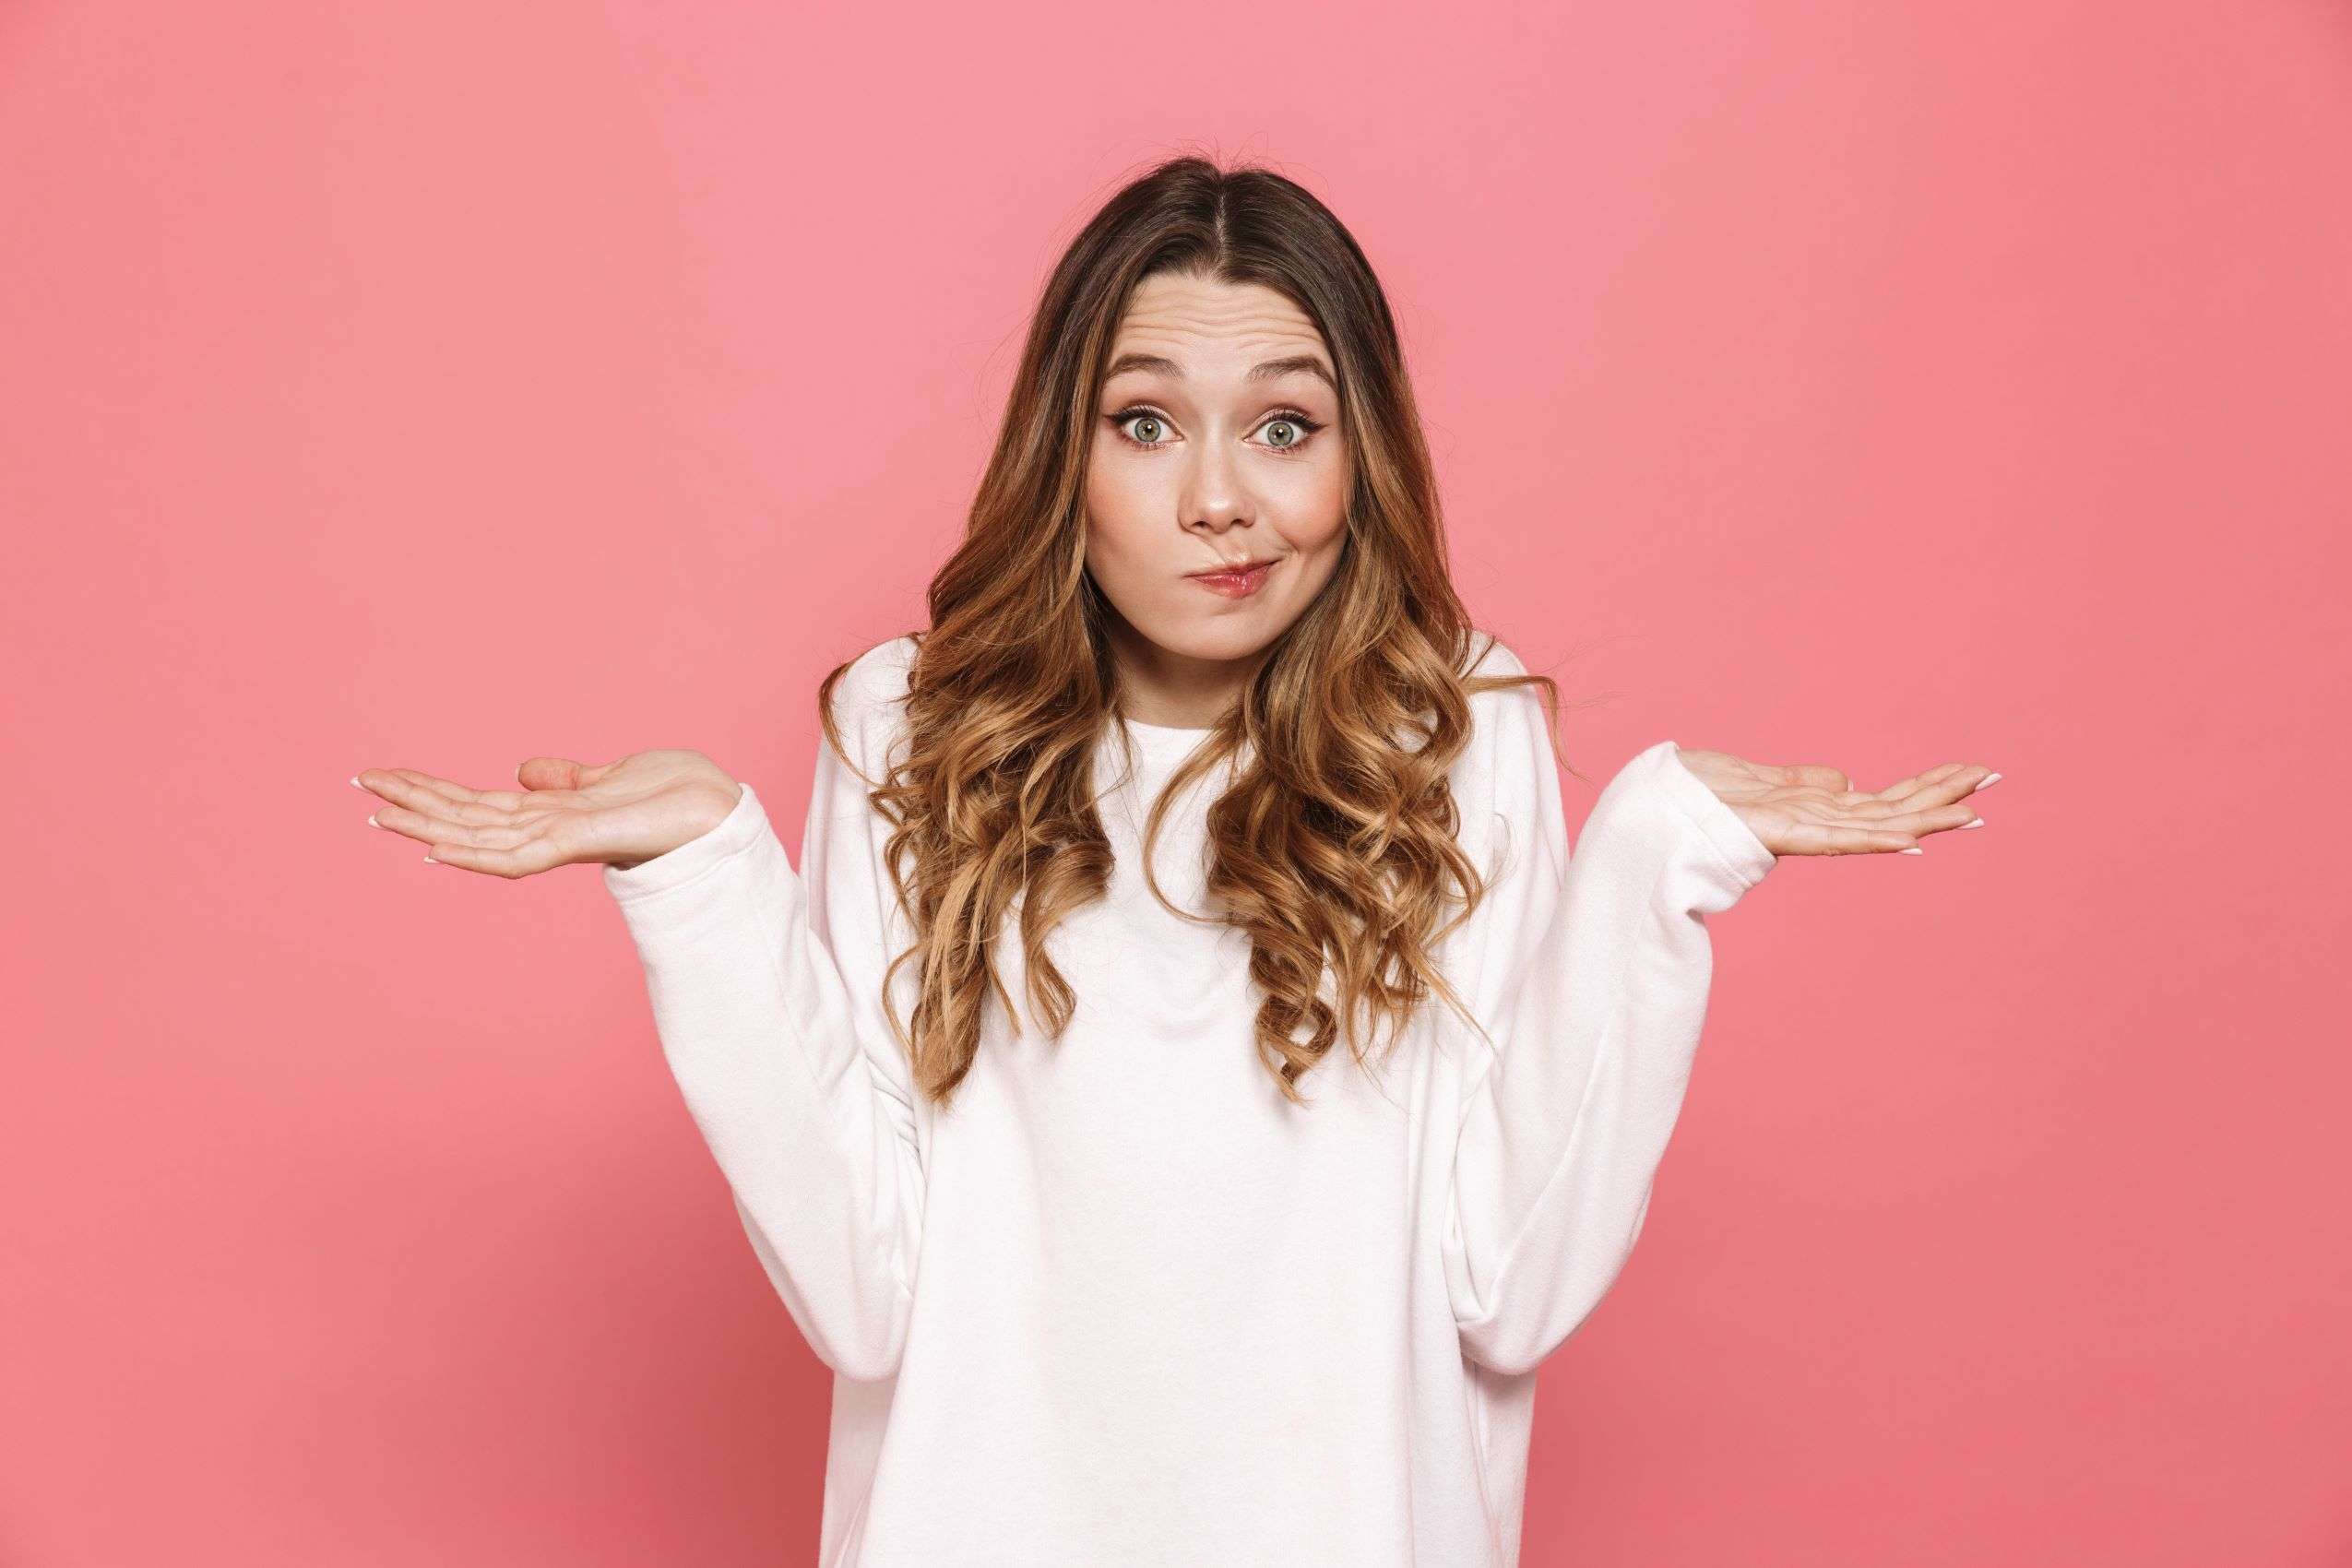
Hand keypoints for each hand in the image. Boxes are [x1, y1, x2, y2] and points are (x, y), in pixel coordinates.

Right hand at [354, 748, 741, 878]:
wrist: (722, 812)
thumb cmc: (680, 796)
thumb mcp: (613, 776)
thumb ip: (566, 779)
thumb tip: (522, 771)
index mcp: (553, 816)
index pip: (479, 806)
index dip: (433, 793)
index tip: (387, 780)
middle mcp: (549, 833)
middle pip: (466, 819)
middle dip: (413, 804)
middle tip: (358, 786)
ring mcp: (561, 842)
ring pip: (477, 838)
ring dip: (426, 825)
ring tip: (377, 812)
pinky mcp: (580, 843)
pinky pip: (515, 854)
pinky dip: (471, 851)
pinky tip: (433, 845)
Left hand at [1674, 747, 1998, 856]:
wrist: (1644, 814)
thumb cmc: (1690, 795)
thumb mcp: (1755, 774)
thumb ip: (1804, 782)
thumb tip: (1848, 783)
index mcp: (1811, 807)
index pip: (1880, 798)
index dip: (1925, 787)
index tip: (1970, 774)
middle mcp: (1812, 821)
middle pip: (1889, 807)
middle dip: (1941, 794)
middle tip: (1995, 777)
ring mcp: (1797, 831)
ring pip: (1872, 823)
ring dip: (1923, 816)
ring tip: (1972, 810)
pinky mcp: (1774, 834)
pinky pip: (1833, 838)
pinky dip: (1874, 839)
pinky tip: (1911, 839)